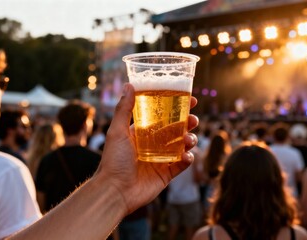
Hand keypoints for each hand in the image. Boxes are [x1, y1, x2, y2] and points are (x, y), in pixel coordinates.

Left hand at [97, 83, 198, 214]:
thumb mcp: (117, 131)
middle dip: (188, 123)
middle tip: (194, 119)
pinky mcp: (166, 174)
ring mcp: (160, 159)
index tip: (190, 100)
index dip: (177, 107)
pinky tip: (186, 156)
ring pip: (182, 145)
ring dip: (189, 139)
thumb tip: (129, 85)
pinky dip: (188, 159)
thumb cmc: (113, 160)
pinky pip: (182, 164)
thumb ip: (124, 109)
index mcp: (142, 132)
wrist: (115, 191)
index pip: (162, 116)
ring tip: (189, 139)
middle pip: (176, 129)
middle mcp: (152, 144)